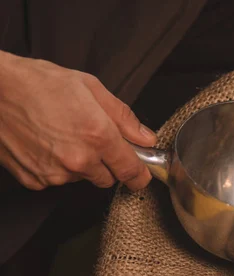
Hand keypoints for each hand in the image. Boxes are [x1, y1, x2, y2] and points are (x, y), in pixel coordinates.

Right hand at [0, 51, 155, 191]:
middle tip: (92, 140)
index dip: (140, 174)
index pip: (131, 171)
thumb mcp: (90, 88)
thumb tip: (145, 138)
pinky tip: (47, 145)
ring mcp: (55, 173)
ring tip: (63, 135)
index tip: (141, 174)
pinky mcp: (35, 180)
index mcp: (98, 136)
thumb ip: (124, 118)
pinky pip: (58, 180)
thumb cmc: (37, 83)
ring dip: (81, 165)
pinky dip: (57, 168)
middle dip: (107, 164)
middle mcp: (79, 160)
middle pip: (108, 178)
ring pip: (82, 179)